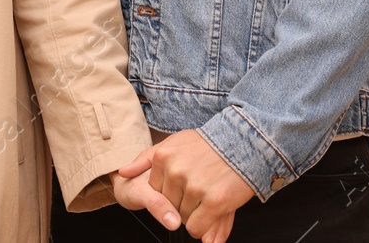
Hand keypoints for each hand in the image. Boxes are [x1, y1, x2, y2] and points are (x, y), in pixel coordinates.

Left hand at [119, 129, 254, 240]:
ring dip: (196, 213)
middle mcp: (175, 170)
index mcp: (163, 156)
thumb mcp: (175, 142)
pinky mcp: (213, 201)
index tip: (189, 181)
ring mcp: (194, 186)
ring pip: (182, 219)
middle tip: (202, 187)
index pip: (156, 191)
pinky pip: (196, 227)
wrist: (246, 141)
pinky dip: (203, 225)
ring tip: (211, 192)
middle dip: (184, 203)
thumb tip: (122, 173)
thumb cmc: (210, 145)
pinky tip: (213, 208)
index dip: (174, 193)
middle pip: (169, 206)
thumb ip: (146, 159)